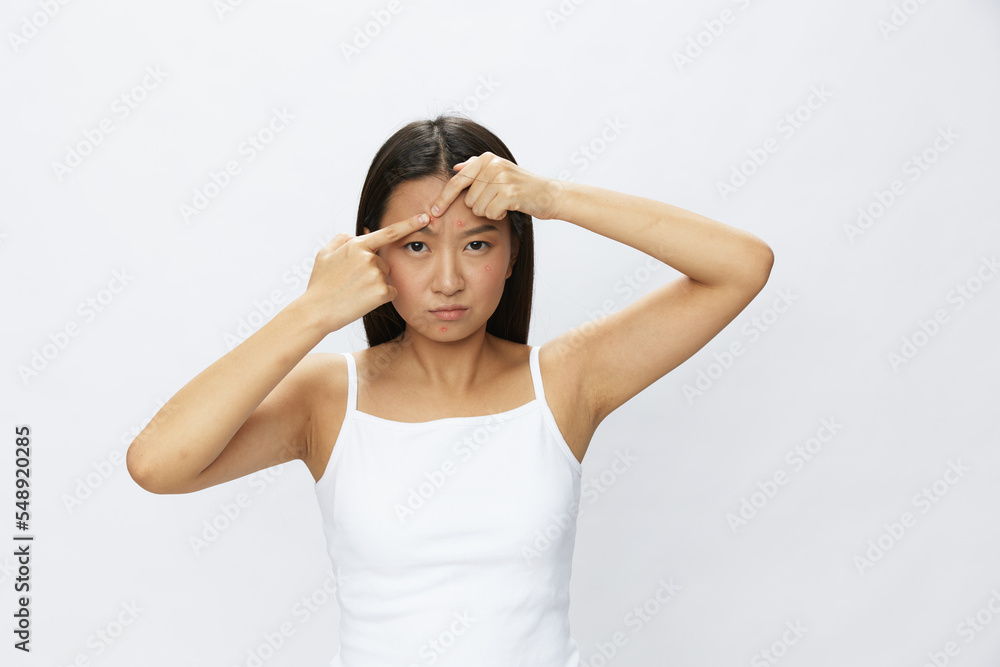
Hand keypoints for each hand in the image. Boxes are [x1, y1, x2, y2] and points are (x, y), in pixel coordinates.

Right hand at [301, 213, 430, 332]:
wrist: (317, 311)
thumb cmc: (320, 284)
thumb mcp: (324, 254)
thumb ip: (341, 240)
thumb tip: (353, 236)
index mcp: (357, 245)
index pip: (389, 232)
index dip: (409, 224)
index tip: (425, 218)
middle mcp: (369, 257)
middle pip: (384, 262)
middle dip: (374, 271)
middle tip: (352, 283)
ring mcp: (376, 274)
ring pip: (386, 277)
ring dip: (376, 284)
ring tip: (355, 291)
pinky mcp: (381, 291)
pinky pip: (390, 292)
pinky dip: (381, 297)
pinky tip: (363, 300)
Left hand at [429, 151, 562, 221]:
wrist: (548, 194)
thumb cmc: (521, 186)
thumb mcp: (500, 171)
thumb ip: (477, 168)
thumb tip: (455, 167)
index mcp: (487, 158)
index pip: (457, 180)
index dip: (444, 198)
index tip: (434, 211)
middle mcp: (492, 165)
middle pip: (467, 199)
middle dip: (479, 206)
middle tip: (496, 201)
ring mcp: (501, 178)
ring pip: (477, 208)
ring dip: (489, 211)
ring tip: (504, 204)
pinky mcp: (509, 193)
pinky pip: (490, 213)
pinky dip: (498, 215)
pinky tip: (509, 209)